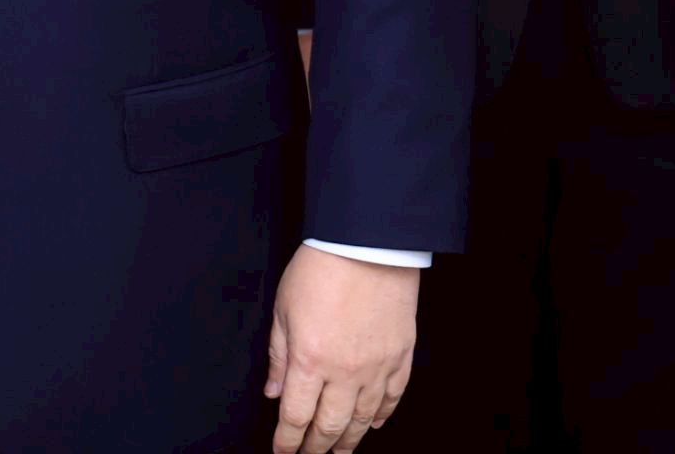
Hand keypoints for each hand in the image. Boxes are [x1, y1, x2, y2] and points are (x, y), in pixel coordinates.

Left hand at [265, 246, 418, 453]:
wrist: (368, 242)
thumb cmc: (322, 268)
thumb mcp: (283, 309)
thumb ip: (278, 355)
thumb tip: (273, 390)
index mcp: (310, 360)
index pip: (296, 416)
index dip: (287, 440)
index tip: (282, 451)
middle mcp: (345, 371)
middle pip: (329, 426)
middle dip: (316, 447)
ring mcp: (377, 366)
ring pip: (363, 419)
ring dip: (349, 439)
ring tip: (340, 450)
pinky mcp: (400, 356)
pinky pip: (393, 397)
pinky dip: (383, 415)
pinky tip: (375, 424)